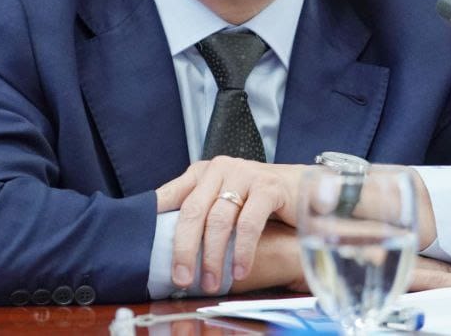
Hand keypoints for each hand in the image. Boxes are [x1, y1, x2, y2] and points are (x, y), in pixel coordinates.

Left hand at [154, 157, 303, 291]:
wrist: (305, 187)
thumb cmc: (261, 198)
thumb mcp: (226, 200)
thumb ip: (200, 212)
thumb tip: (167, 241)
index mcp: (205, 171)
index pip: (173, 194)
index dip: (157, 219)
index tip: (145, 244)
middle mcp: (221, 168)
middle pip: (193, 211)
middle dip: (185, 249)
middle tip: (182, 277)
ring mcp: (245, 175)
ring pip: (219, 220)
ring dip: (214, 256)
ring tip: (213, 281)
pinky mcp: (268, 187)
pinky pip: (249, 223)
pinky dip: (242, 251)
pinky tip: (240, 269)